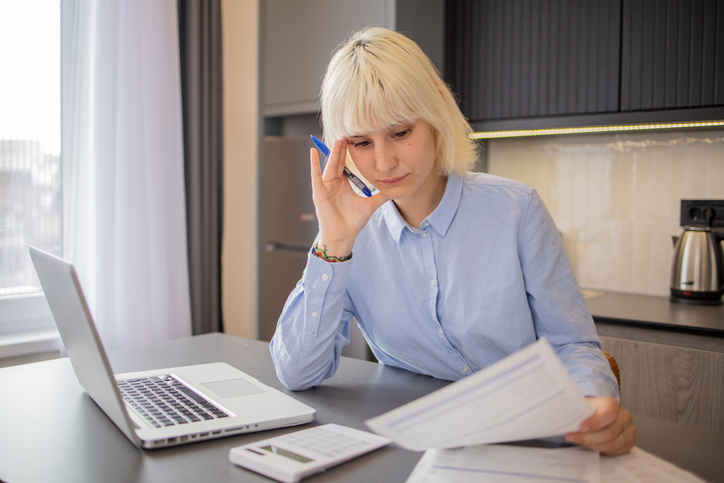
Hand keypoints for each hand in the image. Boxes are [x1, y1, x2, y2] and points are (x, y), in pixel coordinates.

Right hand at [310, 140, 387, 256]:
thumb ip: (380, 196)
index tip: (357, 139)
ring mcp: (325, 187)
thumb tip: (394, 189)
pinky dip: (313, 164)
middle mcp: (334, 183)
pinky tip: (312, 152)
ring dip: (333, 152)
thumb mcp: (370, 205)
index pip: (347, 164)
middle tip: (348, 132)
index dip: (351, 152)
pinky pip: (315, 176)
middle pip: (338, 161)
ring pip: (330, 165)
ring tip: (337, 138)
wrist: (343, 236)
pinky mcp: (318, 193)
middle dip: (343, 147)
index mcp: (344, 184)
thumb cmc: (352, 222)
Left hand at [565, 397, 635, 455]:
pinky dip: (601, 450)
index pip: (608, 414)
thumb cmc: (590, 409)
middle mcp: (624, 416)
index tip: (580, 428)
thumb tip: (559, 414)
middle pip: (608, 433)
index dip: (594, 423)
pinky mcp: (630, 441)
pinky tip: (591, 446)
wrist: (601, 412)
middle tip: (572, 438)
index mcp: (612, 403)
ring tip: (580, 442)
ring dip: (593, 445)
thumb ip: (576, 409)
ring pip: (612, 444)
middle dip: (588, 438)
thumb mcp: (583, 404)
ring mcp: (630, 429)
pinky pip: (616, 451)